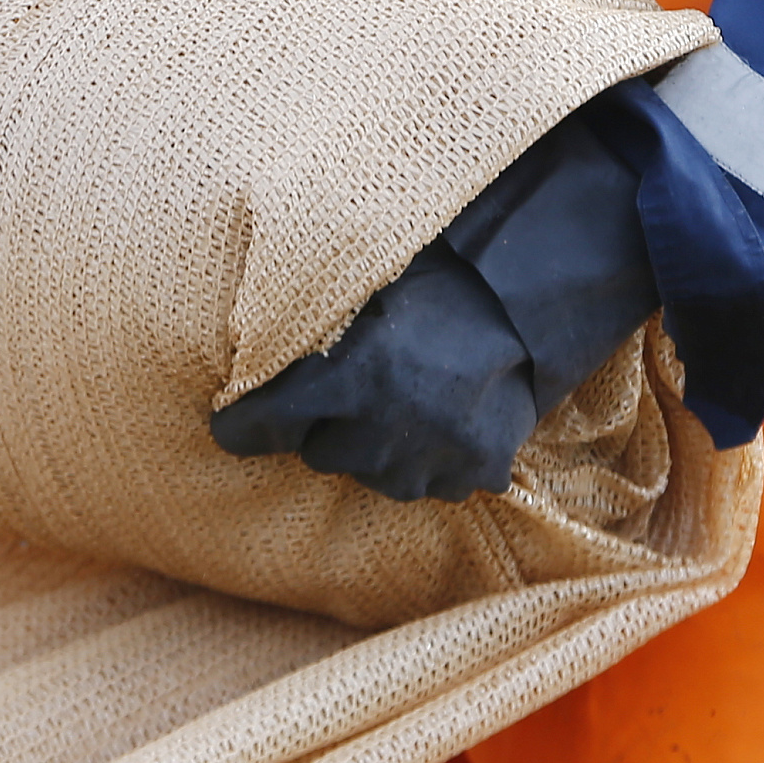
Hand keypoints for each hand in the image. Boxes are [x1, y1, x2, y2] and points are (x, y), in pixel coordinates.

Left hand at [210, 243, 535, 502]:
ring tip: (400, 399)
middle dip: (321, 424)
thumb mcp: (360, 284)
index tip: (232, 421)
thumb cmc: (437, 278)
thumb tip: (237, 343)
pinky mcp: (473, 473)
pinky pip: (427, 484)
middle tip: (348, 386)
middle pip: (315, 453)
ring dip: (372, 446)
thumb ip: (304, 322)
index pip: (260, 425)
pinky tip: (439, 419)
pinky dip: (426, 460)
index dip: (241, 422)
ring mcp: (432, 460)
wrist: (531, 297)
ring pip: (369, 476)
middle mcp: (384, 429)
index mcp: (350, 377)